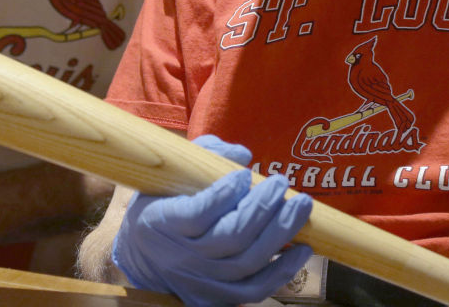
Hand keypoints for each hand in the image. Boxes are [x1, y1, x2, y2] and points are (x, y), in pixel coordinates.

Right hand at [111, 134, 312, 306]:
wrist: (145, 257)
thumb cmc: (163, 204)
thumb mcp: (172, 175)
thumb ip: (207, 156)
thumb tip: (244, 156)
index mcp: (161, 222)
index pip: (197, 213)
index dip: (224, 194)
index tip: (244, 175)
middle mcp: (180, 257)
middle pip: (231, 238)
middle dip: (262, 208)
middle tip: (281, 183)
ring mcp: (200, 282)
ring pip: (248, 262)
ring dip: (280, 233)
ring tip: (301, 206)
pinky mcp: (217, 299)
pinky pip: (256, 289)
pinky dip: (283, 271)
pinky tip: (303, 248)